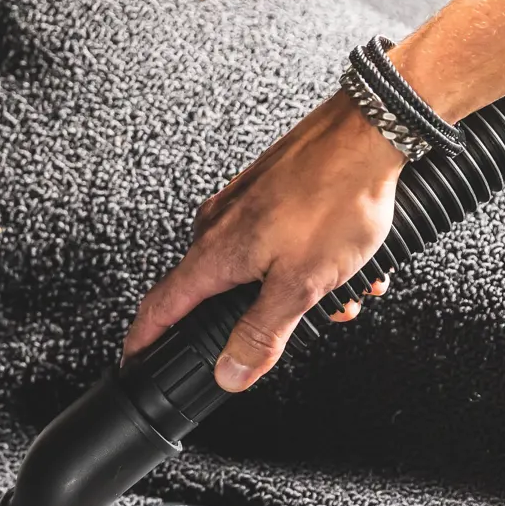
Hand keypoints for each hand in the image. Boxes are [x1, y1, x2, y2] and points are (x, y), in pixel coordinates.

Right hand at [122, 91, 405, 392]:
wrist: (368, 132)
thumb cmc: (337, 196)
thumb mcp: (301, 284)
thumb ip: (262, 334)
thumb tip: (231, 373)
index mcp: (213, 253)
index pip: (159, 309)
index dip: (144, 344)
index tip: (136, 364)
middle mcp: (216, 226)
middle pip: (212, 294)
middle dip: (253, 322)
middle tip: (287, 332)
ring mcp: (239, 206)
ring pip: (253, 269)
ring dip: (293, 291)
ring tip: (336, 293)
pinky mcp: (265, 192)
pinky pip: (274, 243)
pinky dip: (305, 262)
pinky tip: (344, 264)